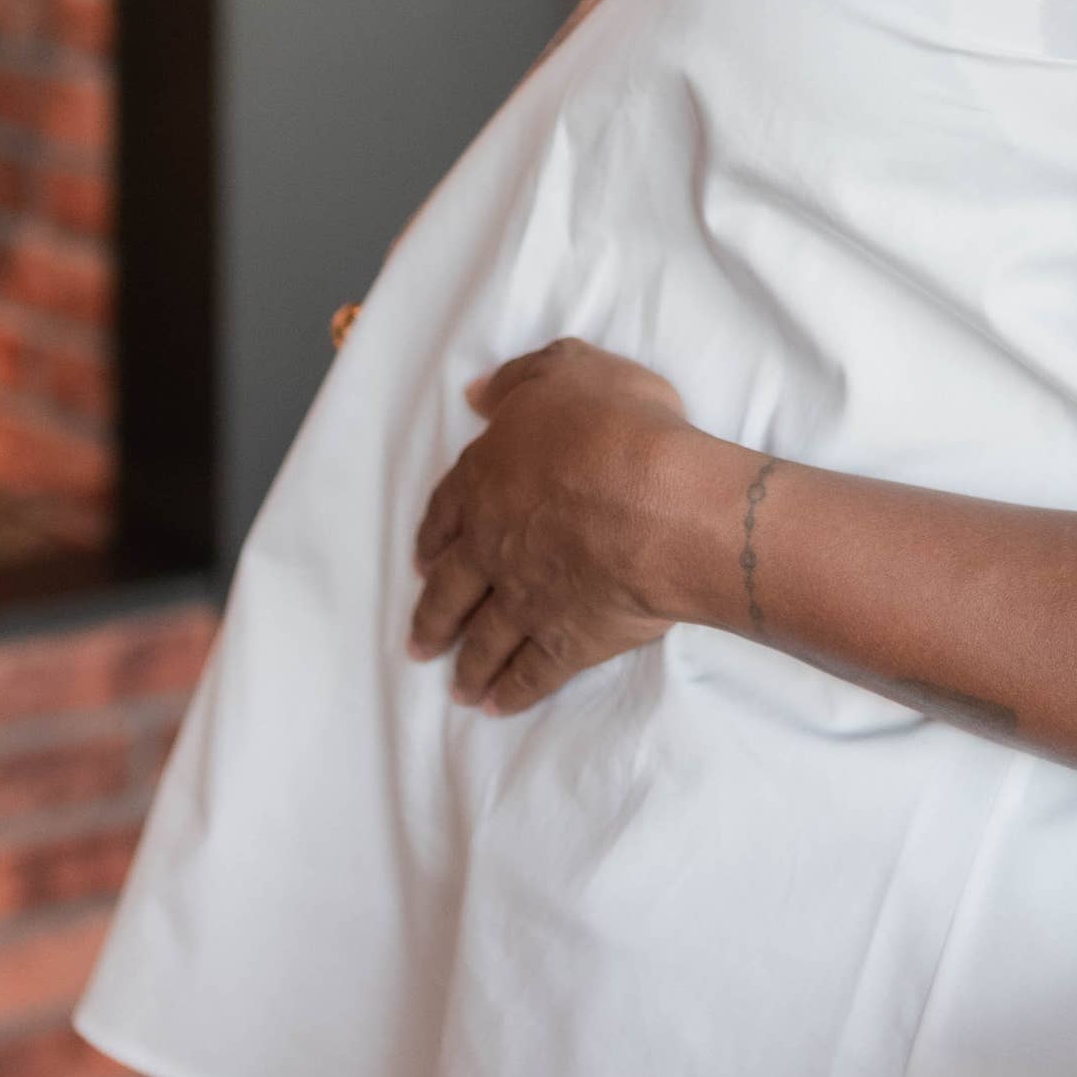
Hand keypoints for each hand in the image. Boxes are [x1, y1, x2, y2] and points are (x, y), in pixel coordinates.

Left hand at [408, 339, 707, 714]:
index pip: (446, 511)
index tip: (422, 562)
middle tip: (421, 644)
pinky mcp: (565, 641)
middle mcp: (492, 546)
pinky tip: (498, 706)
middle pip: (452, 589)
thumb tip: (478, 394)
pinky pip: (531, 674)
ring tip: (458, 688)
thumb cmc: (615, 426)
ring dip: (468, 664)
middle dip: (434, 617)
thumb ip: (519, 380)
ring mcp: (525, 599)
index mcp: (486, 480)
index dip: (434, 536)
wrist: (656, 501)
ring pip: (484, 639)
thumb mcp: (567, 369)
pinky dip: (512, 692)